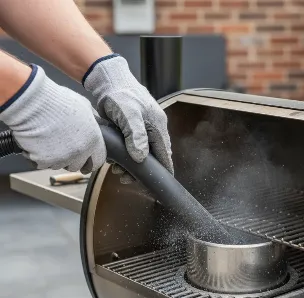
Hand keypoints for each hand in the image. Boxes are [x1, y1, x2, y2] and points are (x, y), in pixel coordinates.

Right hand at [0, 65, 105, 172]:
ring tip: (48, 143)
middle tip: (62, 147)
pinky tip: (37, 144)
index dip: (91, 160)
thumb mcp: (84, 105)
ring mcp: (63, 158)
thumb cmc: (57, 100)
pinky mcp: (46, 161)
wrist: (32, 102)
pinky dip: (39, 157)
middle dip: (71, 160)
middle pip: (78, 165)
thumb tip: (97, 124)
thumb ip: (92, 119)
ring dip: (55, 159)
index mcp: (93, 140)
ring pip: (61, 165)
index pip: (98, 160)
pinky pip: (44, 164)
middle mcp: (81, 152)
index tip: (85, 160)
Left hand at [83, 54, 173, 183]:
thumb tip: (141, 157)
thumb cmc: (120, 94)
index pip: (165, 152)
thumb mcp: (129, 114)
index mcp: (157, 125)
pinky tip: (116, 162)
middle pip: (153, 156)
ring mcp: (143, 130)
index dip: (164, 168)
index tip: (163, 181)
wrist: (108, 81)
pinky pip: (132, 148)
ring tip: (118, 171)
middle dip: (142, 170)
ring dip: (131, 165)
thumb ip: (136, 135)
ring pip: (142, 154)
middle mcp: (153, 129)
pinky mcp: (131, 130)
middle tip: (127, 178)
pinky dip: (126, 157)